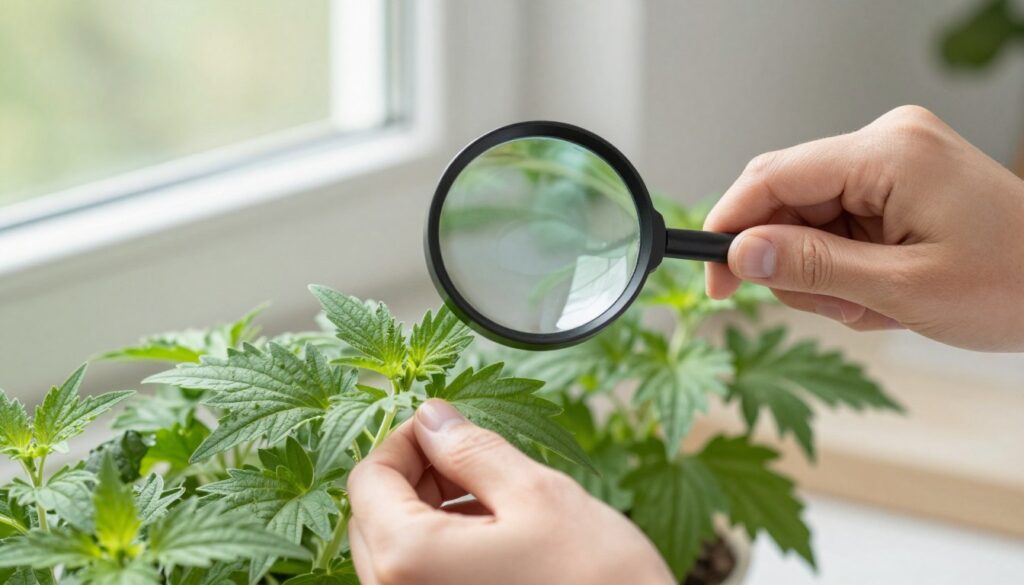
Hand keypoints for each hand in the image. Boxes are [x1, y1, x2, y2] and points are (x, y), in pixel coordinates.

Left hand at [347, 399, 673, 584]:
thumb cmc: (596, 581)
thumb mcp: (536, 495)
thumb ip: (471, 450)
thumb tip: (432, 417)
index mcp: (408, 559)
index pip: (368, 479)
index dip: (406, 440)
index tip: (449, 425)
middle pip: (373, 517)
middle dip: (417, 476)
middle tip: (475, 459)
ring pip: (396, 551)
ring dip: (432, 512)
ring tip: (496, 499)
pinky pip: (421, 581)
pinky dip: (445, 549)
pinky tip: (496, 538)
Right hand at [705, 105, 1023, 351]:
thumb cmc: (1012, 284)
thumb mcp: (900, 289)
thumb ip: (811, 267)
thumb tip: (741, 253)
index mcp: (888, 153)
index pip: (774, 176)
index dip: (731, 224)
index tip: (713, 275)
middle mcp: (886, 143)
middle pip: (787, 198)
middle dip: (788, 259)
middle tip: (820, 307)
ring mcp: (893, 160)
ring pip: (809, 217)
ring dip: (822, 271)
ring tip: (869, 306)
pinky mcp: (898, 183)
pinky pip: (838, 222)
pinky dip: (844, 265)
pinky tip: (878, 292)